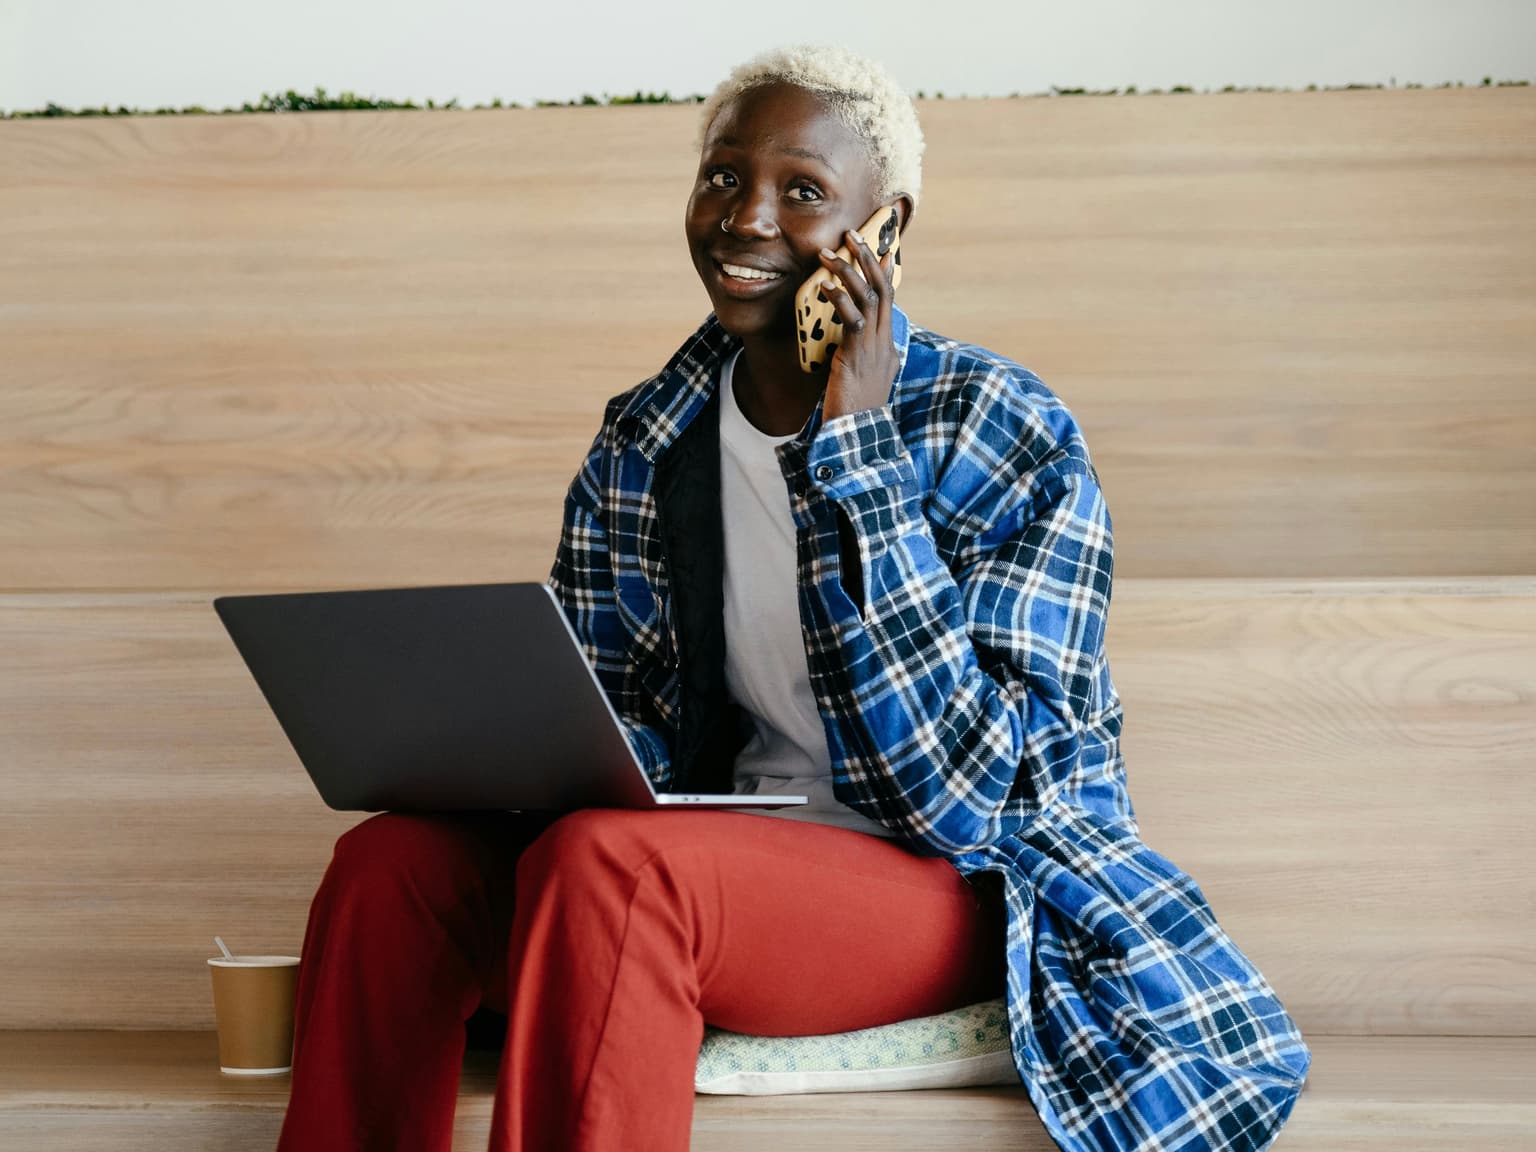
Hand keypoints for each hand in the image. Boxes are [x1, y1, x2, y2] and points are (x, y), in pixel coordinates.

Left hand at [815, 227, 898, 421]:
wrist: (856, 438)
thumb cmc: (852, 413)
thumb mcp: (858, 380)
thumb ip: (857, 358)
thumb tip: (849, 343)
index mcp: (887, 347)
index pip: (889, 300)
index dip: (883, 272)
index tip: (878, 248)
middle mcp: (885, 343)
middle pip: (883, 289)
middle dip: (868, 258)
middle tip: (852, 235)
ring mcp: (874, 349)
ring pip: (869, 298)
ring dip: (849, 271)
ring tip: (829, 253)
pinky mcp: (857, 356)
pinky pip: (852, 319)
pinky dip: (839, 299)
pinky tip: (824, 287)